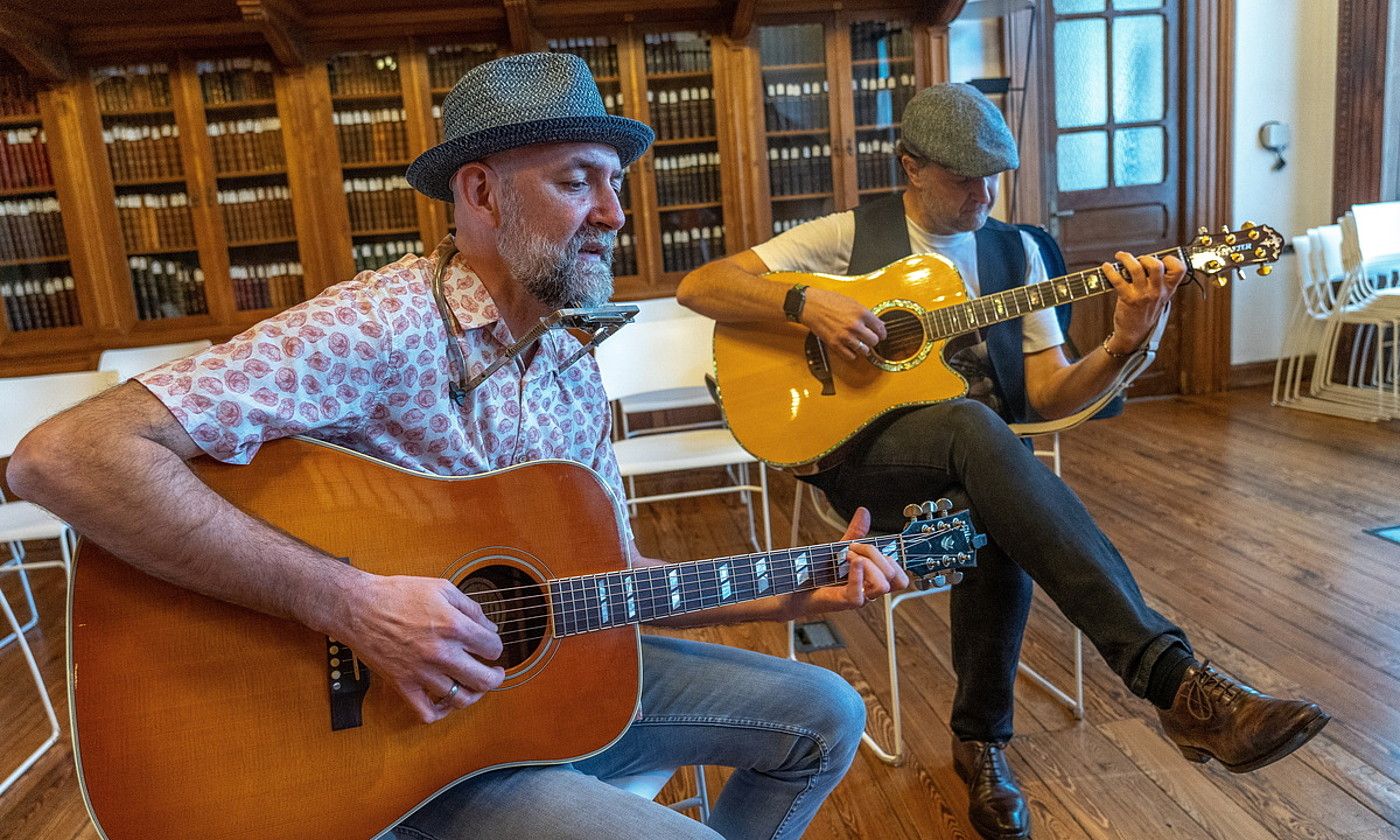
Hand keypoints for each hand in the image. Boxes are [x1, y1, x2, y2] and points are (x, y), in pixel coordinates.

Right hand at [333, 574, 504, 723]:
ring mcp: (422, 672)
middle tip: (496, 672)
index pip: (492, 647)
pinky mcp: (403, 685)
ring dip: (473, 693)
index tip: (490, 645)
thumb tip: (489, 626)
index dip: (495, 646)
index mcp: (454, 626)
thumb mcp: (442, 588)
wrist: (359, 607)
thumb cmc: (398, 594)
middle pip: (484, 680)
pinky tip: (446, 701)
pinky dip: (442, 712)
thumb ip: (471, 607)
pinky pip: (427, 712)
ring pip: (460, 698)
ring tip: (474, 685)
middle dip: (496, 677)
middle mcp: (441, 653)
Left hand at [785, 507, 909, 618]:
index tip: (870, 544)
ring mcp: (857, 598)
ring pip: (882, 586)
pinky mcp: (842, 603)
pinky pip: (859, 595)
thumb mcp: (840, 548)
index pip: (900, 578)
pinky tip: (849, 562)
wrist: (792, 589)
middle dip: (877, 555)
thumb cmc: (816, 573)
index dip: (893, 559)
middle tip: (854, 548)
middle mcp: (868, 591)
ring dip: (868, 565)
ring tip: (847, 556)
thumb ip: (855, 533)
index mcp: (872, 580)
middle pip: (895, 578)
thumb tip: (864, 512)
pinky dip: (857, 575)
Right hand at [800, 287, 886, 361]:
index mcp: (861, 312)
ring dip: (863, 348)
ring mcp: (845, 336)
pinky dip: (852, 354)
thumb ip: (865, 313)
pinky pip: (851, 356)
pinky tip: (850, 348)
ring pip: (864, 350)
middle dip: (873, 340)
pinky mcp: (835, 344)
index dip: (882, 333)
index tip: (881, 335)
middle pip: (874, 341)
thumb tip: (877, 323)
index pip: (880, 328)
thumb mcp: (851, 302)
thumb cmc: (828, 301)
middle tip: (870, 338)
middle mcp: (854, 325)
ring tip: (860, 343)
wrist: (810, 305)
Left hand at [1102, 251, 1185, 354]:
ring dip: (1126, 258)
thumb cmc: (1145, 314)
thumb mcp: (1160, 299)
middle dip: (1146, 257)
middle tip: (1138, 259)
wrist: (1135, 333)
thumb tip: (1146, 262)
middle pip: (1156, 265)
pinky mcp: (1128, 298)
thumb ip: (1158, 282)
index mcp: (1168, 289)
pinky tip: (1106, 267)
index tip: (1161, 258)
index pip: (1179, 269)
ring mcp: (1143, 295)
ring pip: (1136, 269)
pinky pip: (1118, 280)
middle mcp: (1157, 291)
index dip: (1171, 259)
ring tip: (1120, 256)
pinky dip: (1110, 271)